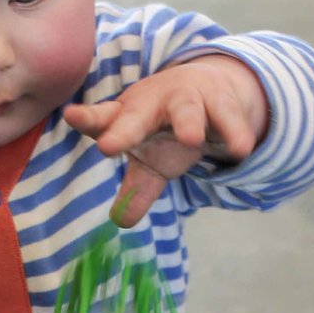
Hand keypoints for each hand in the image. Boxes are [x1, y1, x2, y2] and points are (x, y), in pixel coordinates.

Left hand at [63, 55, 268, 226]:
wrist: (212, 90)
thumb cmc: (168, 129)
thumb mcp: (151, 162)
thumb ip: (137, 191)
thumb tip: (121, 221)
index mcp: (128, 116)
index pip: (104, 118)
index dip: (88, 119)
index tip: (73, 117)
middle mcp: (154, 104)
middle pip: (136, 116)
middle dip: (124, 129)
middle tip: (109, 146)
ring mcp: (188, 99)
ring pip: (187, 109)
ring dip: (188, 122)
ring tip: (191, 138)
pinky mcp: (222, 102)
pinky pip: (229, 118)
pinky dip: (236, 132)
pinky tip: (241, 149)